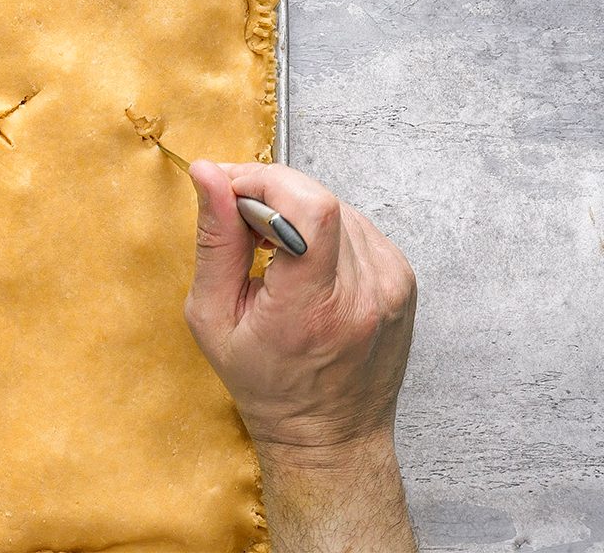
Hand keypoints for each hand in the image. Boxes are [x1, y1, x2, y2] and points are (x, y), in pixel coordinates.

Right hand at [185, 161, 417, 551]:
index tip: (228, 189)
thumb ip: (214, 241)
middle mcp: (364, 293)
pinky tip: (300, 258)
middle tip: (237, 214)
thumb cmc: (266, 385)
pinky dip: (321, 229)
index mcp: (313, 308)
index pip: (307, 208)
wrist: (329, 435)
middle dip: (270, 191)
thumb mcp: (214, 318)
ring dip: (295, 211)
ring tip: (267, 246)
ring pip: (336, 206)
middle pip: (320, 198)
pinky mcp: (401, 279)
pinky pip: (355, 226)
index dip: (263, 182)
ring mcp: (391, 285)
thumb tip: (208, 175)